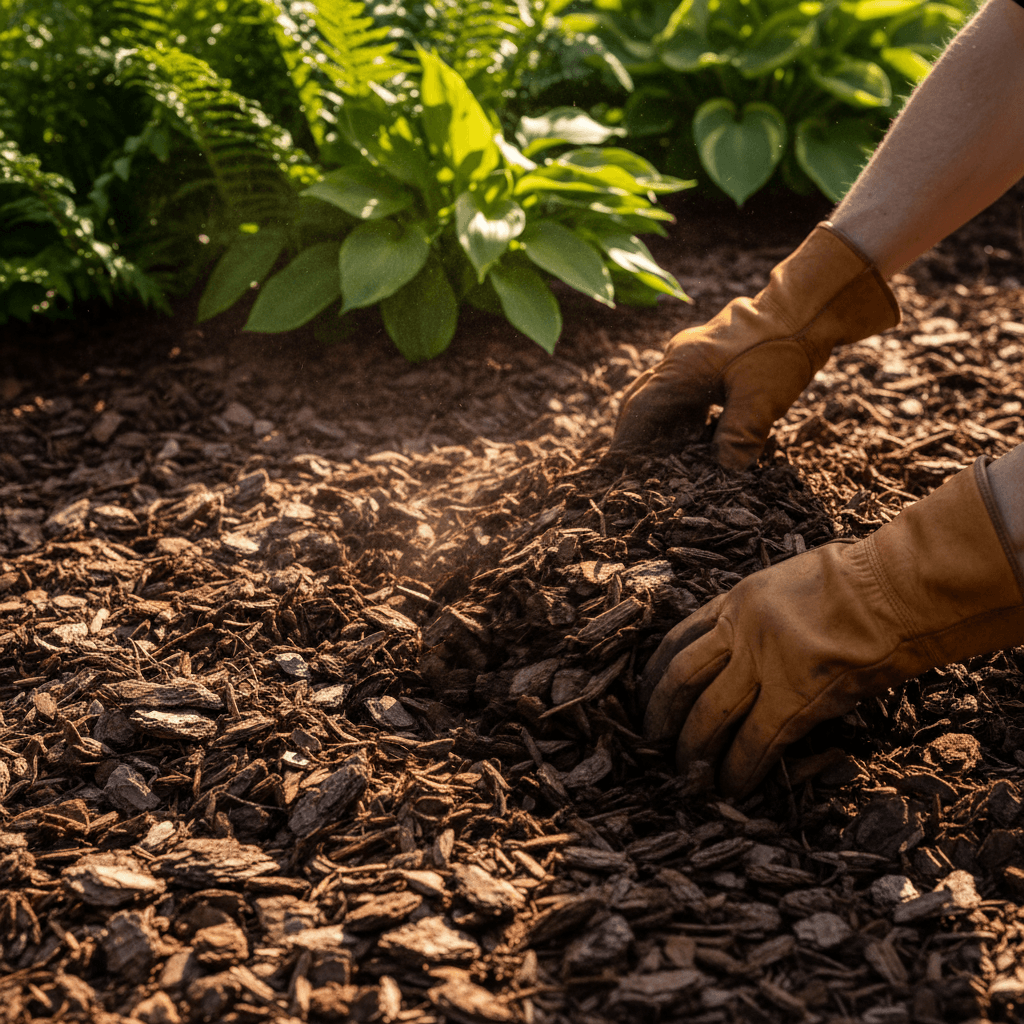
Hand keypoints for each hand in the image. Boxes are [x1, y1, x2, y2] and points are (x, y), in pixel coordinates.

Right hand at [611, 223, 898, 469]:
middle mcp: (678, 360)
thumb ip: (737, 438)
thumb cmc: (780, 349)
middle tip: (637, 464)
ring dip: (664, 426)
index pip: (638, 412)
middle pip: (642, 401)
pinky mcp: (713, 357)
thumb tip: (724, 471)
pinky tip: (703, 434)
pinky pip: (687, 390)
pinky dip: (686, 415)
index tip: (619, 467)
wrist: (808, 309)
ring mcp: (694, 356)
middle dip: (638, 434)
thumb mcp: (760, 401)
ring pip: (665, 396)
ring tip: (670, 456)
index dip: (627, 442)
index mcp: (679, 370)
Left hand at [640, 460, 1023, 796]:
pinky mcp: (793, 696)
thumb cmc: (858, 583)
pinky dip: (740, 769)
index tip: (646, 695)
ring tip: (686, 774)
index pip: (678, 640)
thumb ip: (759, 616)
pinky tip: (733, 787)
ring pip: (709, 714)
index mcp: (736, 601)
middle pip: (681, 679)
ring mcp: (763, 663)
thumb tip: (745, 647)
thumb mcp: (787, 585)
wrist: (895, 589)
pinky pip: (755, 741)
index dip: (656, 673)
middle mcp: (738, 630)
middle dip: (661, 715)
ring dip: (693, 749)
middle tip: (651, 742)